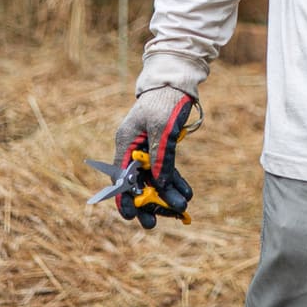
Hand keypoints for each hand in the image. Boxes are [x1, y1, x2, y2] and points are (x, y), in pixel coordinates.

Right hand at [113, 85, 196, 222]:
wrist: (177, 82)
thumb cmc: (165, 101)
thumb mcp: (162, 129)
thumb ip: (160, 157)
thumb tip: (159, 185)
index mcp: (126, 142)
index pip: (120, 177)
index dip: (124, 198)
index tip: (131, 216)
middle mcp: (133, 148)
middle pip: (137, 182)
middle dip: (147, 203)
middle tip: (154, 224)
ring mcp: (147, 148)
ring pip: (154, 178)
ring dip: (165, 194)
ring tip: (180, 209)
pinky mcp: (161, 147)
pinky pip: (166, 169)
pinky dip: (175, 181)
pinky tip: (186, 193)